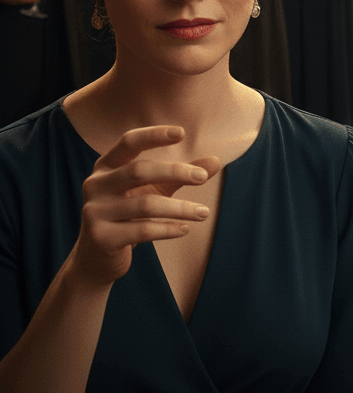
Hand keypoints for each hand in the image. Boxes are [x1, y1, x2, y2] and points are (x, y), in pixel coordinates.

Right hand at [70, 126, 220, 287]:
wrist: (96, 259)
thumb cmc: (129, 215)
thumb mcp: (153, 190)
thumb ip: (180, 175)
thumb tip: (216, 161)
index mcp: (106, 167)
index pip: (129, 142)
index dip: (154, 135)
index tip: (182, 133)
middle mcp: (95, 185)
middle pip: (139, 171)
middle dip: (176, 172)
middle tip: (203, 177)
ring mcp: (95, 212)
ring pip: (145, 204)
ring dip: (180, 208)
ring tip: (204, 213)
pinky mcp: (101, 238)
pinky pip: (143, 230)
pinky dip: (169, 229)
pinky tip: (185, 229)